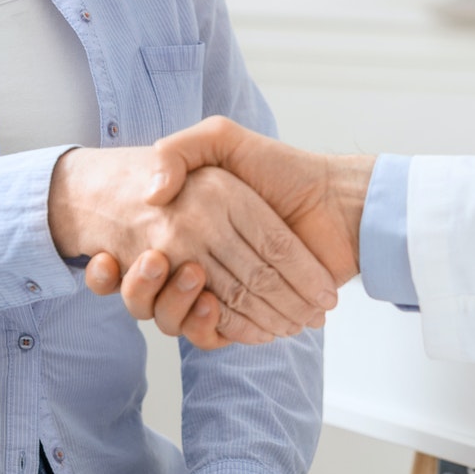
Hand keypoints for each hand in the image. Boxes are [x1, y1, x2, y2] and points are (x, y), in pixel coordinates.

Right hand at [50, 146, 337, 340]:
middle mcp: (201, 255)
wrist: (338, 203)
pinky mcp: (245, 316)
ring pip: (175, 314)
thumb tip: (152, 193)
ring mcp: (221, 288)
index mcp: (190, 222)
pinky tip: (212, 307)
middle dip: (150, 282)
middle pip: (159, 285)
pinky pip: (212, 333)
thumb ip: (181, 149)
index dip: (136, 259)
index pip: (151, 249)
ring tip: (191, 275)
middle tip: (154, 260)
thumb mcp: (223, 139)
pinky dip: (210, 328)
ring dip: (174, 304)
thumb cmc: (284, 169)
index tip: (136, 249)